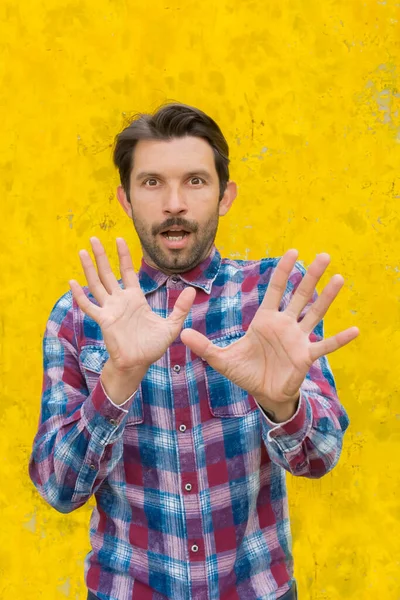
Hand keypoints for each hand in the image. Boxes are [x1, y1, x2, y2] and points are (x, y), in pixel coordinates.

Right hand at [69, 237, 195, 373]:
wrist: (139, 364)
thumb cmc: (152, 346)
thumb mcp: (172, 325)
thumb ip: (181, 308)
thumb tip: (191, 290)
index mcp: (135, 299)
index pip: (127, 272)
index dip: (123, 256)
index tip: (119, 239)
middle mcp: (120, 301)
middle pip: (108, 273)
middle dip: (101, 255)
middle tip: (94, 238)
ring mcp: (111, 309)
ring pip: (97, 284)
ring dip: (89, 268)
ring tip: (81, 251)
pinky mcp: (104, 320)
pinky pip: (89, 306)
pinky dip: (80, 295)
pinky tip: (72, 282)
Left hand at [181, 250, 358, 421]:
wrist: (262, 393)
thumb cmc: (246, 372)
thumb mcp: (222, 359)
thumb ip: (204, 346)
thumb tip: (182, 335)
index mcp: (265, 320)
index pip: (276, 290)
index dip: (283, 271)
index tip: (292, 252)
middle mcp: (285, 325)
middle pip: (300, 295)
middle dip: (310, 276)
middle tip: (323, 255)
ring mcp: (297, 340)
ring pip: (314, 314)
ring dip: (327, 298)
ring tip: (339, 279)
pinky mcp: (305, 357)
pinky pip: (325, 346)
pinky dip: (339, 339)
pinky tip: (356, 330)